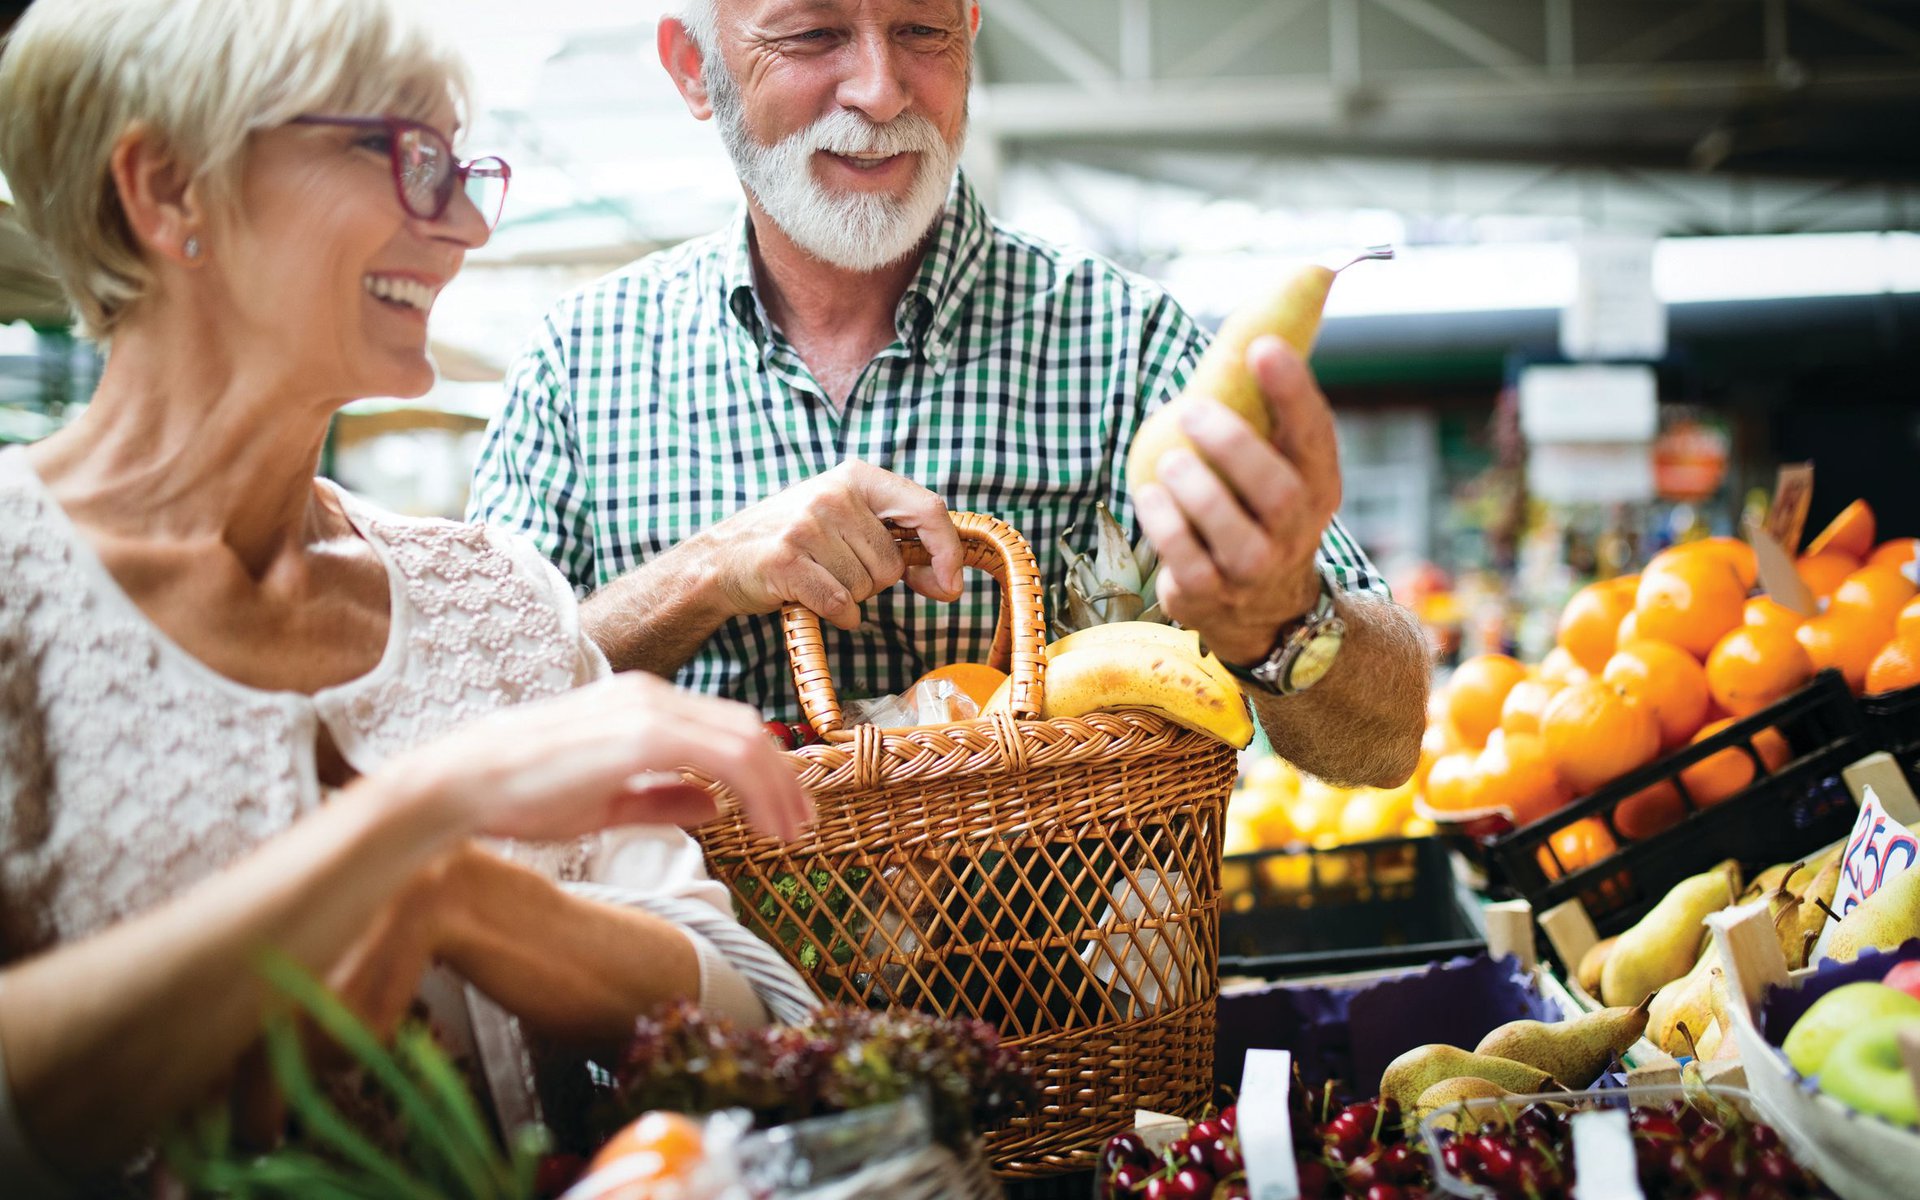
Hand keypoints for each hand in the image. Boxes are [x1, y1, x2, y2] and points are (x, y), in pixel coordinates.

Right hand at [388, 673, 813, 842]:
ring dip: (779, 789)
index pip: (728, 728)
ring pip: (746, 740)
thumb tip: (714, 806)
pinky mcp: (641, 735)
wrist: (463, 785)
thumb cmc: (521, 794)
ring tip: (792, 833)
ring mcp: (648, 710)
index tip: (788, 814)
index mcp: (643, 705)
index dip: (768, 772)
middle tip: (804, 826)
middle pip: (748, 730)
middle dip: (785, 781)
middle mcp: (652, 696)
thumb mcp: (606, 799)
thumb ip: (662, 798)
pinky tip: (765, 826)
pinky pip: (723, 755)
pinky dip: (756, 790)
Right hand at [701, 460, 964, 629]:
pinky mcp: (786, 560)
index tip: (951, 585)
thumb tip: (949, 581)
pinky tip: (814, 602)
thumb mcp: (845, 518)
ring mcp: (807, 525)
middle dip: (874, 582)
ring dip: (849, 598)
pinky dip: (836, 615)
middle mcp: (833, 494)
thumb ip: (896, 537)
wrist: (722, 558)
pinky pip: (840, 604)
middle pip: (893, 563)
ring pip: (866, 588)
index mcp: (857, 477)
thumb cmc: (795, 541)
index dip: (947, 551)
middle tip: (837, 571)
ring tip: (818, 578)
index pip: (927, 508)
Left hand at [1132, 336, 1339, 665]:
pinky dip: (1166, 526)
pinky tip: (1148, 495)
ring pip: (1234, 533)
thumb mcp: (1274, 461)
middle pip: (1279, 491)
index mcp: (1317, 483)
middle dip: (1235, 446)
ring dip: (1197, 489)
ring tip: (1169, 461)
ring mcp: (1256, 569)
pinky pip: (1188, 562)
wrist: (1261, 607)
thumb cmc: (1255, 507)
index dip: (1292, 390)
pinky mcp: (1213, 595)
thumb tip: (1260, 316)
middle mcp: (1296, 530)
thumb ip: (1263, 405)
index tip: (1262, 347)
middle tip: (1192, 411)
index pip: (1314, 433)